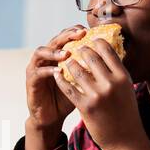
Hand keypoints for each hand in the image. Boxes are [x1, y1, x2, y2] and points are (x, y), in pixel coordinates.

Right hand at [24, 25, 85, 149]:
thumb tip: (117, 57)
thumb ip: (93, 68)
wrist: (52, 117)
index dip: (77, 31)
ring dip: (55, 51)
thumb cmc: (70, 98)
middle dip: (67, 35)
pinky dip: (48, 70)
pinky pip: (38, 72)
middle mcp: (46, 58)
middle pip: (55, 39)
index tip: (91, 31)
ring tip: (68, 53)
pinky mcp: (31, 81)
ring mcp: (36, 68)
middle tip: (80, 35)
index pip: (67, 36)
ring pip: (41, 52)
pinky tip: (59, 71)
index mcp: (59, 55)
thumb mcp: (84, 82)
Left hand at [52, 38, 147, 149]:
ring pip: (76, 70)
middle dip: (79, 50)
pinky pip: (68, 87)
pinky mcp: (85, 107)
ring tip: (65, 62)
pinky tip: (57, 75)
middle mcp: (111, 83)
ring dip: (69, 64)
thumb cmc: (127, 114)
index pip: (107, 49)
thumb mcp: (126, 89)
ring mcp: (97, 95)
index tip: (89, 41)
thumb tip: (109, 55)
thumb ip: (117, 73)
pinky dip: (61, 79)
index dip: (96, 42)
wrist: (126, 141)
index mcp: (122, 76)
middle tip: (73, 49)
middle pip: (90, 56)